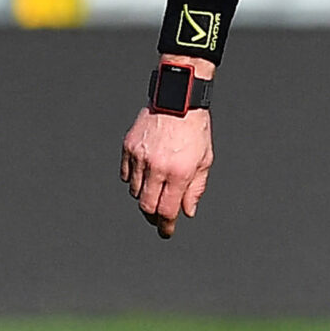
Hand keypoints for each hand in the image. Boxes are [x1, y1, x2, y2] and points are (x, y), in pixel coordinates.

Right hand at [121, 100, 212, 237]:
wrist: (178, 99)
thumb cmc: (195, 129)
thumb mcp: (204, 160)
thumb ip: (196, 189)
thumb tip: (187, 211)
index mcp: (178, 172)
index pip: (167, 210)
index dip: (166, 226)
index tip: (166, 232)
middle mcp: (157, 167)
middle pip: (146, 206)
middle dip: (153, 216)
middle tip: (159, 218)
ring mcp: (139, 157)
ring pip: (134, 191)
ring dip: (144, 196)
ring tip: (155, 190)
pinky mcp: (128, 147)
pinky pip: (125, 174)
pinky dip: (132, 180)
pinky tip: (144, 176)